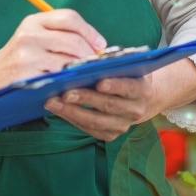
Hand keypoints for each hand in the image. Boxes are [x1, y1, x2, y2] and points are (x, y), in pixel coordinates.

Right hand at [0, 9, 105, 84]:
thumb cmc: (19, 61)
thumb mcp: (34, 40)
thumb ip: (60, 37)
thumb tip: (98, 47)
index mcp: (34, 21)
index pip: (69, 18)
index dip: (90, 31)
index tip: (100, 45)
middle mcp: (29, 34)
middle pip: (73, 40)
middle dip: (90, 54)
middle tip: (96, 65)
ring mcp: (27, 54)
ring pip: (69, 61)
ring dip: (81, 70)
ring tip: (84, 75)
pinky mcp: (27, 74)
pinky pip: (59, 78)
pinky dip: (69, 82)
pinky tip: (71, 84)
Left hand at [45, 74, 160, 141]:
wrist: (136, 99)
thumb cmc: (125, 75)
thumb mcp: (125, 66)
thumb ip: (113, 63)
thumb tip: (91, 60)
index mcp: (142, 90)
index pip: (129, 88)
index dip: (115, 86)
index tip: (99, 82)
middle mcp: (135, 110)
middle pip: (109, 106)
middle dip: (86, 98)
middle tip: (65, 92)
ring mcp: (122, 125)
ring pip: (95, 121)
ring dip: (72, 111)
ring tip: (53, 102)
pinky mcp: (110, 135)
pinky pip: (88, 129)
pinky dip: (71, 118)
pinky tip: (57, 109)